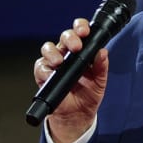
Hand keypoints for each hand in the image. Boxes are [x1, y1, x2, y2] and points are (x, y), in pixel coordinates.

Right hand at [33, 17, 108, 142]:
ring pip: (48, 48)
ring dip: (53, 52)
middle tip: (76, 47)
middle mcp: (66, 53)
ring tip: (59, 61)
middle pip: (64, 37)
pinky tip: (50, 74)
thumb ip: (102, 67)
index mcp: (81, 51)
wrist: (77, 115)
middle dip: (69, 38)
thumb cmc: (88, 95)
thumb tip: (103, 52)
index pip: (79, 32)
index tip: (84, 31)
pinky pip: (40, 67)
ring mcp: (54, 63)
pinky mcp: (43, 75)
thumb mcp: (100, 81)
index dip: (80, 27)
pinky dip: (44, 69)